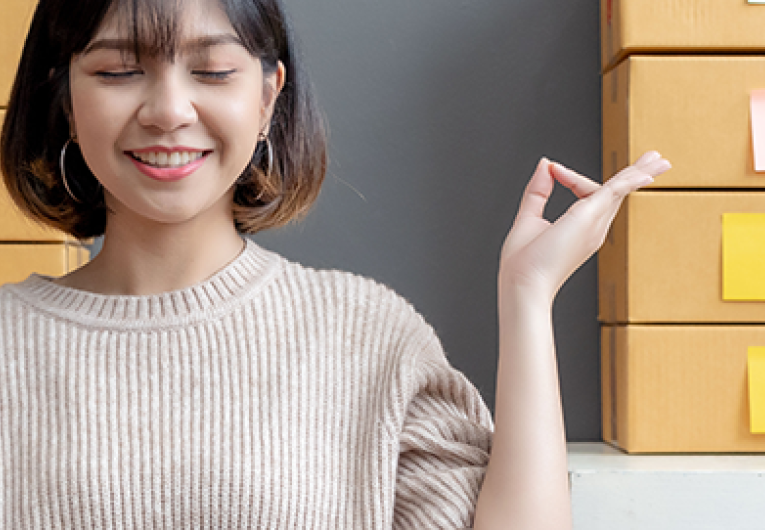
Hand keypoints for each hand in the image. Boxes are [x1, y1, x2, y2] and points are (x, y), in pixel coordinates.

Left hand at [499, 151, 670, 300]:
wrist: (523, 285)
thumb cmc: (523, 265)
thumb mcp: (528, 218)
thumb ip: (537, 191)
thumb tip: (546, 164)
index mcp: (580, 229)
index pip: (585, 192)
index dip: (568, 176)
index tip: (552, 168)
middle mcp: (593, 228)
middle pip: (615, 193)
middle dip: (635, 174)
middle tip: (654, 158)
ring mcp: (594, 225)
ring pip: (619, 191)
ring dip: (639, 172)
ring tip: (658, 158)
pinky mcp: (588, 219)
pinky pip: (614, 193)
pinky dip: (629, 180)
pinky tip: (645, 173)